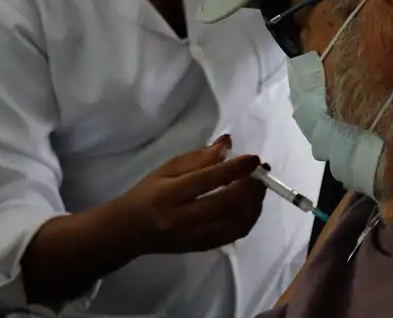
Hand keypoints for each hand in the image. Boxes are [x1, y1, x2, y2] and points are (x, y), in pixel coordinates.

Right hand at [112, 135, 267, 255]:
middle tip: (261, 170)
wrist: (131, 231)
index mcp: (169, 194)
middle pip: (227, 204)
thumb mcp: (166, 169)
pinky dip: (250, 217)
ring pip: (236, 223)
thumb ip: (198, 158)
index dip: (235, 169)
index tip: (254, 158)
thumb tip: (228, 144)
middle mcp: (183, 219)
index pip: (207, 181)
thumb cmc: (147, 193)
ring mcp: (195, 237)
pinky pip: (236, 234)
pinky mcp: (204, 247)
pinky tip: (251, 203)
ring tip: (259, 185)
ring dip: (255, 202)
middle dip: (251, 186)